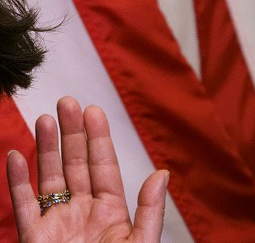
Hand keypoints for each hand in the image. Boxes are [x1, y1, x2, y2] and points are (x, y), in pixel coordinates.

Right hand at [6, 97, 166, 241]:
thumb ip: (149, 211)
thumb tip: (162, 174)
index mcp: (112, 212)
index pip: (103, 166)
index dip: (98, 138)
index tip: (93, 110)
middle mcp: (82, 213)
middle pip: (75, 165)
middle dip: (71, 133)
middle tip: (66, 101)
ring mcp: (56, 224)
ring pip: (49, 178)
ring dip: (46, 149)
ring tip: (44, 118)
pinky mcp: (34, 239)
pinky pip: (23, 206)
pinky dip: (18, 181)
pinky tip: (16, 155)